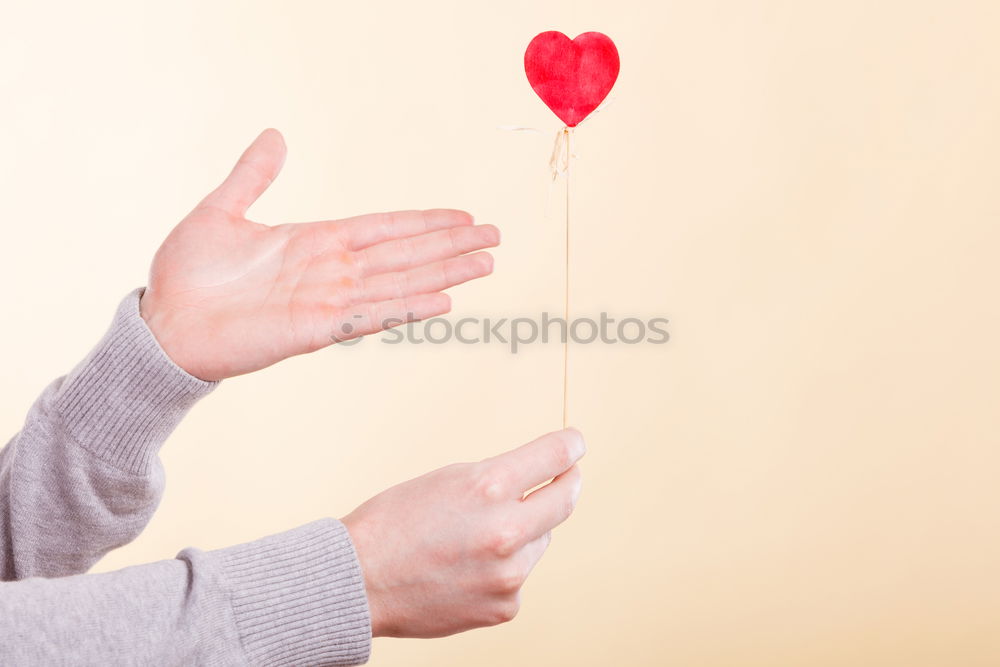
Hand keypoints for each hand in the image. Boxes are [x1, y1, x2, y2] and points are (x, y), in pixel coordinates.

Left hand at [140, 129, 499, 380]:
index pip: (384, 227)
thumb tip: (275, 136)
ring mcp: (326, 301)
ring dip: (444, 273)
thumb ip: (252, 176)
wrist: (162, 324)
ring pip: (400, 282)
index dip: (425, 221)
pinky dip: (406, 309)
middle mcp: (331, 271)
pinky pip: (370, 317)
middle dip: (451, 245)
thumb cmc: (186, 273)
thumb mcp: (220, 211)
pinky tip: (442, 301)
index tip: (464, 215)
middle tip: (496, 237)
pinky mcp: (314, 330)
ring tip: (486, 264)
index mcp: (315, 241)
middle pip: (405, 253)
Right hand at [341, 428, 585, 637]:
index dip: (570, 446)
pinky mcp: (506, 605)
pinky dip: (505, 568)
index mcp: (489, 487)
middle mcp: (507, 530)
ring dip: (525, 531)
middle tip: (567, 476)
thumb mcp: (446, 479)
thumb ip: (496, 478)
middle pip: (565, 499)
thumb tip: (536, 479)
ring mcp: (510, 573)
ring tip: (478, 536)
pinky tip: (470, 567)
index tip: (575, 444)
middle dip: (567, 483)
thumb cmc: (392, 524)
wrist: (360, 583)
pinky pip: (519, 576)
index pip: (555, 456)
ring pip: (540, 540)